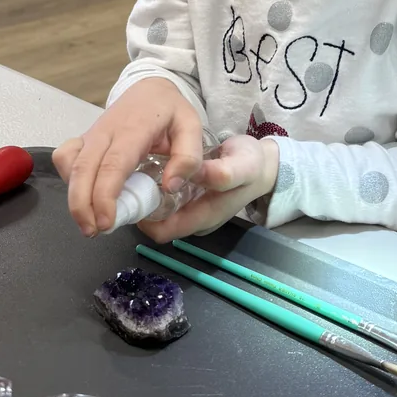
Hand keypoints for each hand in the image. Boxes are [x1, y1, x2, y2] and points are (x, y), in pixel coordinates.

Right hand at [53, 78, 203, 236]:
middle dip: (81, 205)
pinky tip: (84, 197)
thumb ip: (188, 156)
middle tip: (93, 231)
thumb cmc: (171, 111)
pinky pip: (65, 158)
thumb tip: (171, 186)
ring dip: (73, 195)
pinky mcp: (83, 139)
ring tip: (89, 222)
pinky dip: (69, 180)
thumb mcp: (192, 127)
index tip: (107, 222)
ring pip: (69, 163)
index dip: (105, 196)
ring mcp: (91, 134)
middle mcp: (105, 130)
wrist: (150, 89)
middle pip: (83, 168)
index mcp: (133, 129)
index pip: (112, 165)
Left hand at [138, 134, 279, 242]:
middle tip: (131, 178)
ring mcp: (193, 211)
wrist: (265, 165)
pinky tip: (154, 170)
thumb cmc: (253, 165)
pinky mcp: (192, 201)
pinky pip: (167, 202)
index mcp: (205, 217)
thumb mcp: (242, 165)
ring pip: (161, 213)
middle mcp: (195, 219)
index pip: (163, 231)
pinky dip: (157, 190)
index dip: (144, 219)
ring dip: (148, 198)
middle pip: (157, 224)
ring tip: (139, 172)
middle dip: (142, 207)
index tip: (133, 193)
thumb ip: (222, 173)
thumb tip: (192, 173)